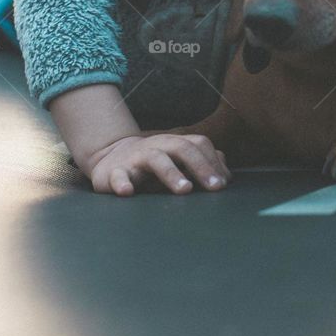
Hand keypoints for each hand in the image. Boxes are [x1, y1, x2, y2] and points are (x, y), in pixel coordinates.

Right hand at [84, 133, 231, 196]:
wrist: (109, 159)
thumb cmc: (152, 164)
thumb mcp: (176, 161)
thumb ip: (201, 164)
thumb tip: (226, 176)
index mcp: (173, 143)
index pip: (198, 144)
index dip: (212, 161)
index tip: (223, 184)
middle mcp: (157, 146)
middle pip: (181, 148)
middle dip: (200, 166)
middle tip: (214, 187)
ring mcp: (135, 157)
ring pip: (155, 159)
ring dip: (171, 173)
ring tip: (185, 190)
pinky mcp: (113, 172)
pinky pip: (118, 175)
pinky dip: (122, 183)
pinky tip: (128, 192)